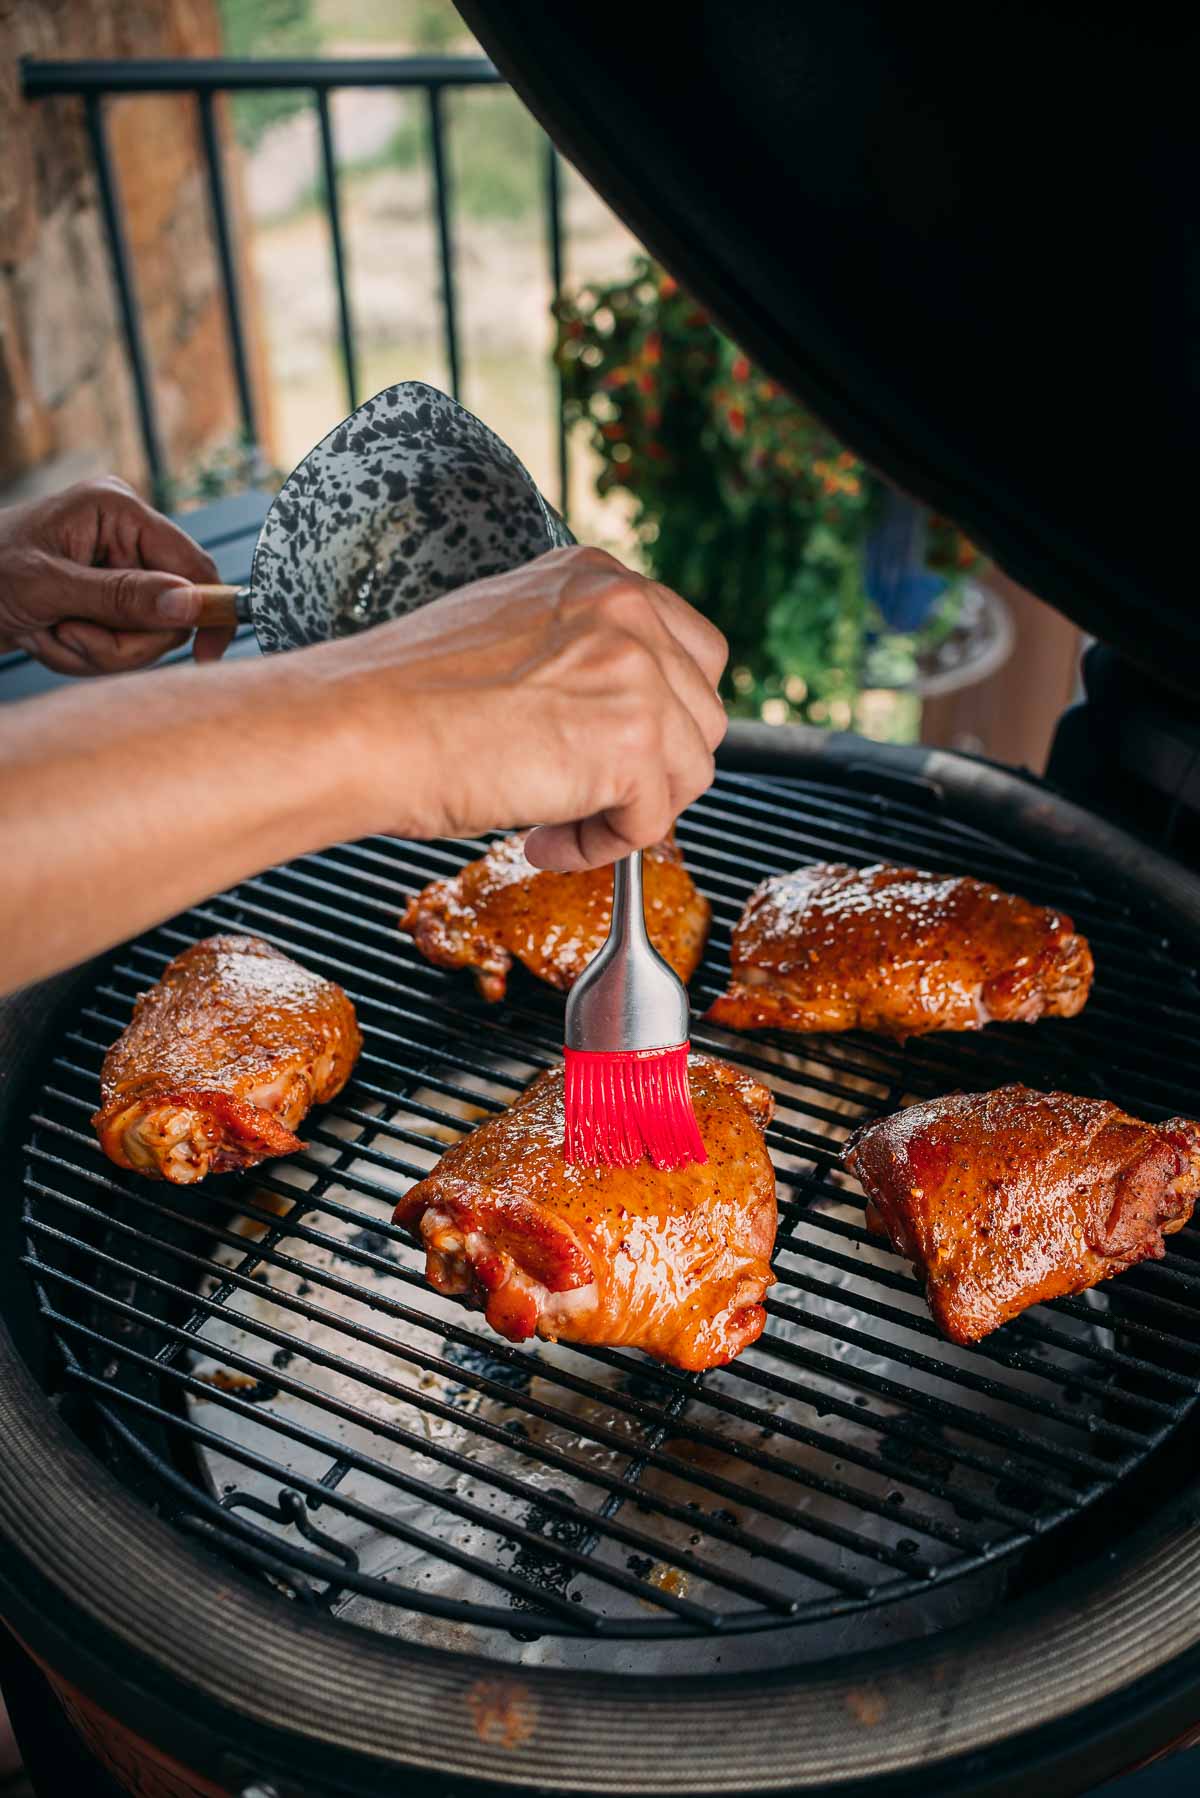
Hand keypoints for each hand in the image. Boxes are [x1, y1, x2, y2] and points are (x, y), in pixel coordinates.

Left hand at [0, 476, 227, 674]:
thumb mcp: (50, 587)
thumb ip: (123, 596)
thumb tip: (190, 603)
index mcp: (117, 510)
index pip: (192, 564)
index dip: (205, 610)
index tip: (205, 655)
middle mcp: (124, 537)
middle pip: (170, 612)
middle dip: (120, 639)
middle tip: (68, 635)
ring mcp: (116, 570)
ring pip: (145, 637)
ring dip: (95, 650)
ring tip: (50, 635)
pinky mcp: (104, 601)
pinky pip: (121, 646)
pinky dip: (84, 653)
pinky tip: (49, 638)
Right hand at [336, 545, 727, 868]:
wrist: (362, 727)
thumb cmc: (404, 696)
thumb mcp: (509, 641)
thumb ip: (574, 659)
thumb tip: (607, 721)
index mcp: (597, 577)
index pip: (689, 651)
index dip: (662, 716)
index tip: (617, 751)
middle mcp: (628, 611)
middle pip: (702, 714)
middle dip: (654, 768)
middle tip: (588, 796)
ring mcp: (639, 672)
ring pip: (689, 772)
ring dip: (628, 812)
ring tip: (553, 821)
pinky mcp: (635, 742)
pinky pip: (650, 823)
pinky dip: (601, 848)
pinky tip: (542, 839)